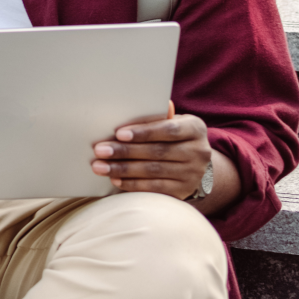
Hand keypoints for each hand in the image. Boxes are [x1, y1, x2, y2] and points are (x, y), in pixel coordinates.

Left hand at [91, 111, 211, 199]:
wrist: (196, 165)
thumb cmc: (174, 136)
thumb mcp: (172, 122)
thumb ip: (156, 117)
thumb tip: (128, 107)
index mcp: (195, 128)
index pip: (168, 129)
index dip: (143, 132)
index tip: (119, 133)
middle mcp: (198, 151)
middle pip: (157, 151)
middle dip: (125, 151)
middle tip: (100, 150)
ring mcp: (193, 174)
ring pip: (153, 171)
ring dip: (123, 169)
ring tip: (101, 166)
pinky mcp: (184, 191)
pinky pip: (155, 188)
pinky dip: (133, 184)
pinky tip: (115, 179)